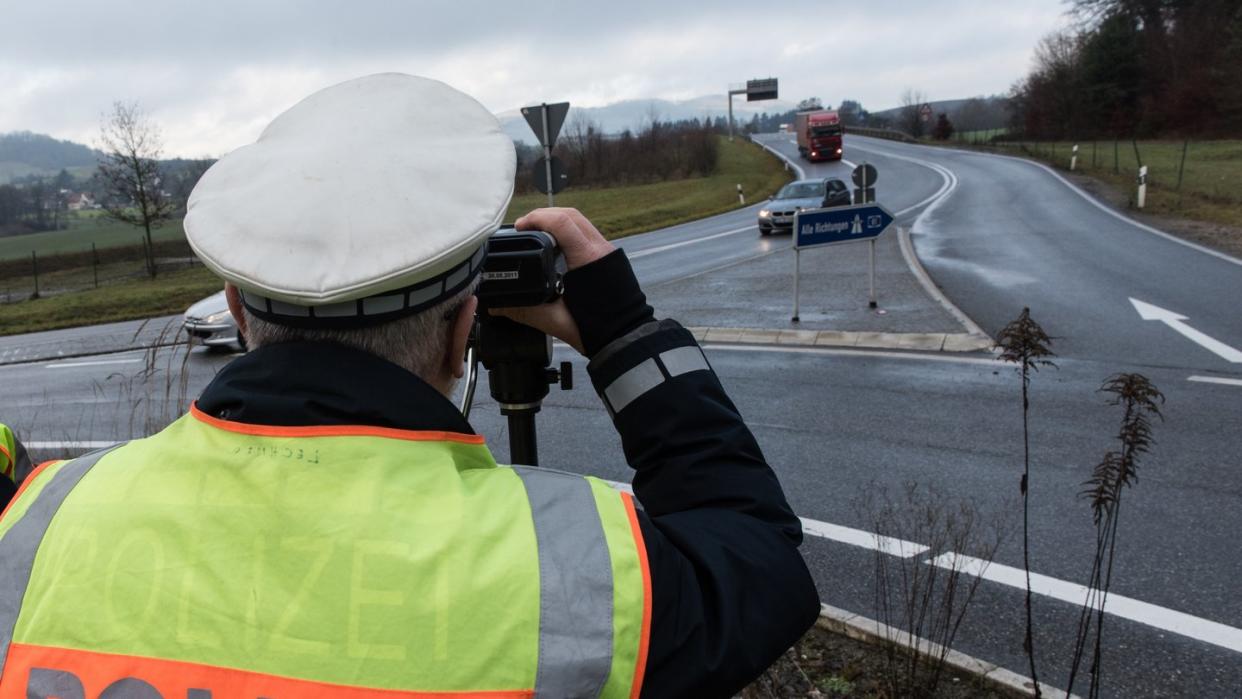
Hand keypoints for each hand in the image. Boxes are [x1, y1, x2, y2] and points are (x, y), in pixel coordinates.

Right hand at [490, 208, 614, 353]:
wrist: (626, 339)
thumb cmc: (596, 330)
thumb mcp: (555, 321)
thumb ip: (524, 311)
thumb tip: (496, 307)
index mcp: (588, 260)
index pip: (562, 222)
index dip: (537, 218)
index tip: (521, 227)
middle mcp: (600, 249)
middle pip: (570, 215)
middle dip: (544, 215)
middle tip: (525, 228)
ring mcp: (607, 251)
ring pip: (580, 221)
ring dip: (557, 221)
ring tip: (537, 233)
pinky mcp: (610, 257)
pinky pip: (587, 233)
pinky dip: (569, 232)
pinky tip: (556, 246)